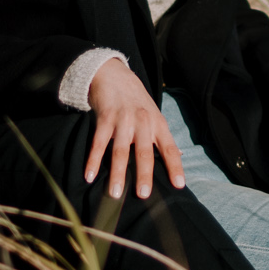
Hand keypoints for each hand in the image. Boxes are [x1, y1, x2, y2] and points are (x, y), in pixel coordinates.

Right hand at [84, 57, 183, 199]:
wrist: (114, 75)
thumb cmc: (137, 101)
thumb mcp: (155, 115)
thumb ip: (163, 137)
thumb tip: (179, 156)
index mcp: (158, 124)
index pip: (170, 148)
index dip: (175, 166)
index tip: (179, 185)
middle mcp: (142, 122)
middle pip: (144, 152)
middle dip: (144, 174)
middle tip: (143, 194)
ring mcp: (123, 120)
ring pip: (120, 150)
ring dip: (117, 173)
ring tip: (115, 193)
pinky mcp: (104, 118)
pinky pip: (98, 142)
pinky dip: (93, 160)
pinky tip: (89, 176)